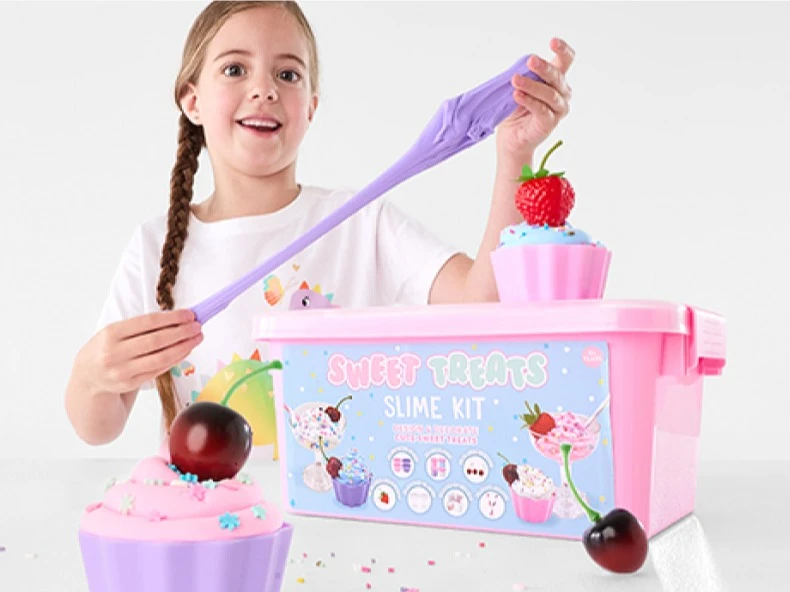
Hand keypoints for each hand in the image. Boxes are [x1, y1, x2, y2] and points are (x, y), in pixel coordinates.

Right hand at [76, 309, 202, 395]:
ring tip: (197, 338)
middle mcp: (115, 352)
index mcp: (111, 333)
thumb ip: (142, 326)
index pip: (148, 322)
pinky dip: (175, 359)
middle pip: (157, 340)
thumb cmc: (107, 348)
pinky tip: (186, 350)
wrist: (88, 376)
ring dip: (183, 347)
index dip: (172, 318)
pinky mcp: (130, 384)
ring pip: (160, 358)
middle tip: (198, 326)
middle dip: (182, 332)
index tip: (190, 314)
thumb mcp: (115, 332)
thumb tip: (177, 318)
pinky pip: (159, 370)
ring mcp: (122, 371)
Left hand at [496, 37, 574, 159]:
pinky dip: (529, 101)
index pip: (566, 60)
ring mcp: (558, 109)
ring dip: (531, 85)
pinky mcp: (550, 123)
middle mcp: (562, 93)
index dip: (563, 50)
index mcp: (556, 80)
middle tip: (530, 60)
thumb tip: (521, 66)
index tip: (553, 42)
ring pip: (549, 93)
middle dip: (544, 67)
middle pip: (557, 76)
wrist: (511, 137)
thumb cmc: (516, 109)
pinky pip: (541, 109)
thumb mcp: (519, 86)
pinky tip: (517, 95)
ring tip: (515, 80)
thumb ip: (523, 75)